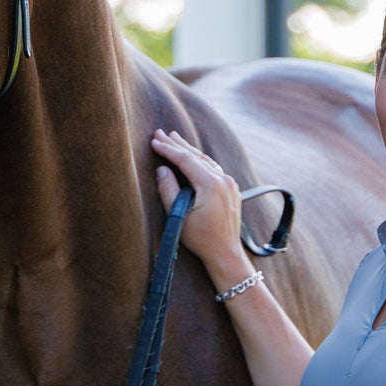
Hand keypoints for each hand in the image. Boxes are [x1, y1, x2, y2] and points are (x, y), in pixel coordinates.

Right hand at [151, 129, 252, 284]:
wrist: (226, 253)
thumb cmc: (201, 239)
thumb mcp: (179, 216)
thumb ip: (168, 190)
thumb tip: (162, 169)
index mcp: (211, 184)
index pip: (185, 160)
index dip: (168, 150)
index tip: (153, 141)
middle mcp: (223, 179)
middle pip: (196, 156)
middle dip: (177, 144)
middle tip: (160, 133)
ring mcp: (230, 183)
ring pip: (205, 160)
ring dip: (189, 150)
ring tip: (174, 139)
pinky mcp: (231, 189)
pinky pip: (213, 168)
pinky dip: (199, 160)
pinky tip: (192, 156)